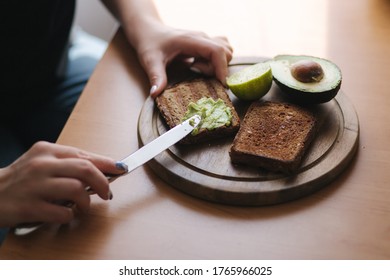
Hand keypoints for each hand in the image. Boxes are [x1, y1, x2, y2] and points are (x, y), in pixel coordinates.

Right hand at [0, 141, 125, 226]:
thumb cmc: (22, 179)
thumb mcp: (42, 162)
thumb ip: (68, 163)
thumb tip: (101, 169)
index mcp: (47, 151)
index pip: (84, 155)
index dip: (107, 163)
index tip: (121, 169)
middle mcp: (42, 165)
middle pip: (85, 169)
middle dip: (103, 182)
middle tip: (107, 193)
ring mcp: (35, 185)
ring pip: (77, 189)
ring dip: (87, 201)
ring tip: (83, 205)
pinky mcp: (30, 206)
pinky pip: (62, 211)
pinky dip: (70, 215)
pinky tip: (66, 214)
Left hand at [135, 25, 232, 97]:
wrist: (149, 30)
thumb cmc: (150, 43)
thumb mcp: (150, 61)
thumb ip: (156, 77)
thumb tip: (156, 94)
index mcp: (191, 40)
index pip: (216, 51)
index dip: (222, 68)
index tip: (220, 84)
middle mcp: (202, 37)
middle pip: (225, 52)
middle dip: (216, 68)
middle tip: (194, 70)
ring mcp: (205, 39)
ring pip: (226, 51)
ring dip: (217, 64)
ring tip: (196, 67)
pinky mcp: (205, 44)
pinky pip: (221, 52)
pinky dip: (217, 61)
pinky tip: (200, 64)